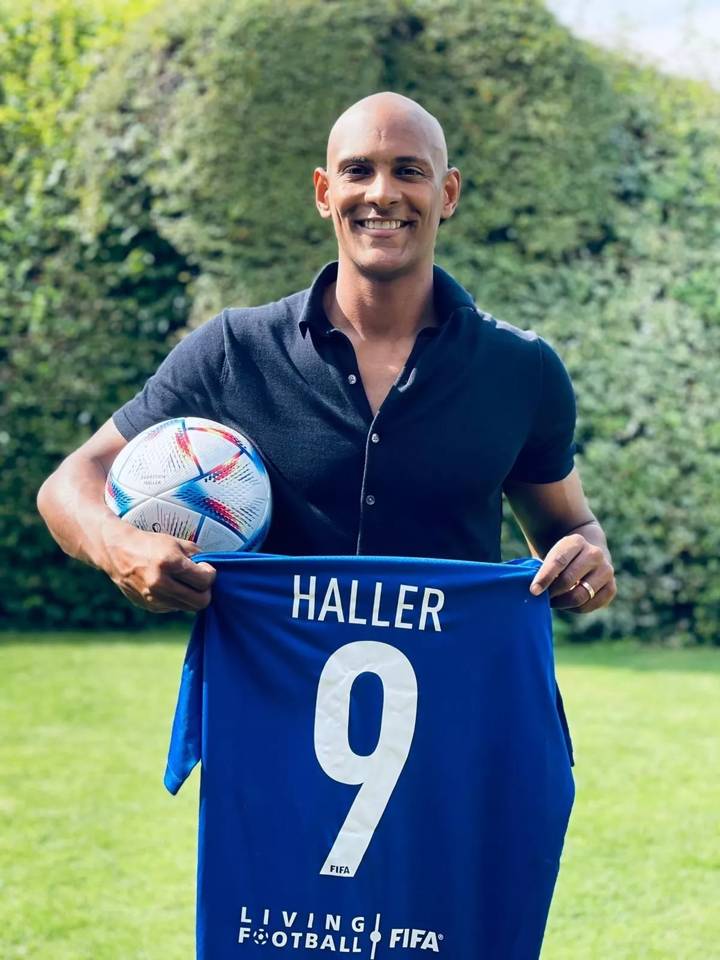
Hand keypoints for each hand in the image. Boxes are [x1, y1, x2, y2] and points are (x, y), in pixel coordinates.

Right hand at [99, 517, 215, 612]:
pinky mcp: (148, 606)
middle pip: (200, 602)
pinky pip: (173, 608)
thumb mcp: (177, 542)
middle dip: (205, 592)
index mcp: (169, 563)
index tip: (206, 568)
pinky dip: (177, 599)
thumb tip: (210, 572)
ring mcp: (153, 598)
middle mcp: (160, 583)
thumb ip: (198, 557)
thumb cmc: (151, 544)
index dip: (210, 574)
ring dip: (191, 596)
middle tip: (200, 581)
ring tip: (185, 583)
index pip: (204, 581)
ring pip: (188, 608)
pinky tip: (169, 586)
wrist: (118, 552)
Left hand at [529, 533, 615, 612]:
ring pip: (579, 596)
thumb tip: (533, 591)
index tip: (533, 591)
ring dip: (562, 603)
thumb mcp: (551, 554)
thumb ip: (540, 567)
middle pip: (568, 580)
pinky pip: (590, 605)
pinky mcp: (611, 587)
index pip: (558, 561)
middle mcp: (594, 554)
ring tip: (553, 601)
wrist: (587, 554)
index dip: (544, 577)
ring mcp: (606, 570)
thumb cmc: (561, 558)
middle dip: (551, 593)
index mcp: (576, 541)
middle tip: (542, 598)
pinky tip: (567, 604)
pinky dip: (575, 609)